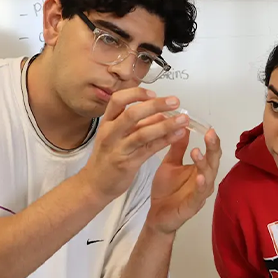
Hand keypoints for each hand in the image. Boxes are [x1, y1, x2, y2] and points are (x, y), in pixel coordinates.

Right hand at [79, 87, 189, 201]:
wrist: (94, 184)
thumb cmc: (107, 157)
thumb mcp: (118, 136)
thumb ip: (138, 124)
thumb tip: (161, 112)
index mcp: (107, 122)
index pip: (118, 100)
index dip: (136, 93)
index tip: (154, 93)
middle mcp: (110, 133)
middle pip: (132, 114)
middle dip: (155, 105)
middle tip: (174, 102)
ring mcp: (118, 148)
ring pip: (143, 133)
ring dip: (166, 125)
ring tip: (183, 119)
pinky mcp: (127, 163)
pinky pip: (149, 149)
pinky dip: (165, 140)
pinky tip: (178, 135)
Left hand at [146, 125, 221, 234]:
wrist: (157, 214)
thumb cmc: (166, 189)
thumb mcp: (170, 164)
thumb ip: (177, 148)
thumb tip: (183, 127)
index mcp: (199, 168)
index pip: (210, 152)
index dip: (212, 140)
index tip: (208, 127)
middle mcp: (204, 179)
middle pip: (213, 162)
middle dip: (213, 148)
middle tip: (210, 134)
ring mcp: (200, 193)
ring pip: (208, 177)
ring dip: (205, 165)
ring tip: (198, 153)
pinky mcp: (193, 205)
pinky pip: (199, 195)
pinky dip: (201, 186)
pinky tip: (199, 177)